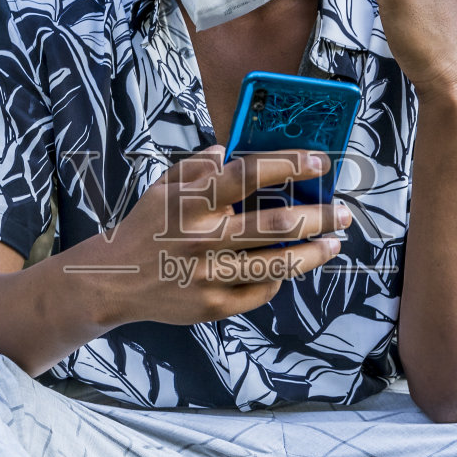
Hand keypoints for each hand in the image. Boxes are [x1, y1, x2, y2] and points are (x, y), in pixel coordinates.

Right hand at [93, 146, 350, 327]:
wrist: (112, 281)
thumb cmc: (145, 227)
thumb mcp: (164, 187)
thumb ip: (198, 166)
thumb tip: (230, 150)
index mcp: (194, 202)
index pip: (249, 176)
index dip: (290, 166)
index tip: (320, 163)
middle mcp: (205, 238)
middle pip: (277, 224)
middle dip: (320, 216)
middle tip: (344, 211)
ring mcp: (210, 275)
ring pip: (277, 265)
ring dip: (314, 252)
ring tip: (334, 242)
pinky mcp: (213, 306)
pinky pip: (261, 292)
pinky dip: (280, 280)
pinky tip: (292, 269)